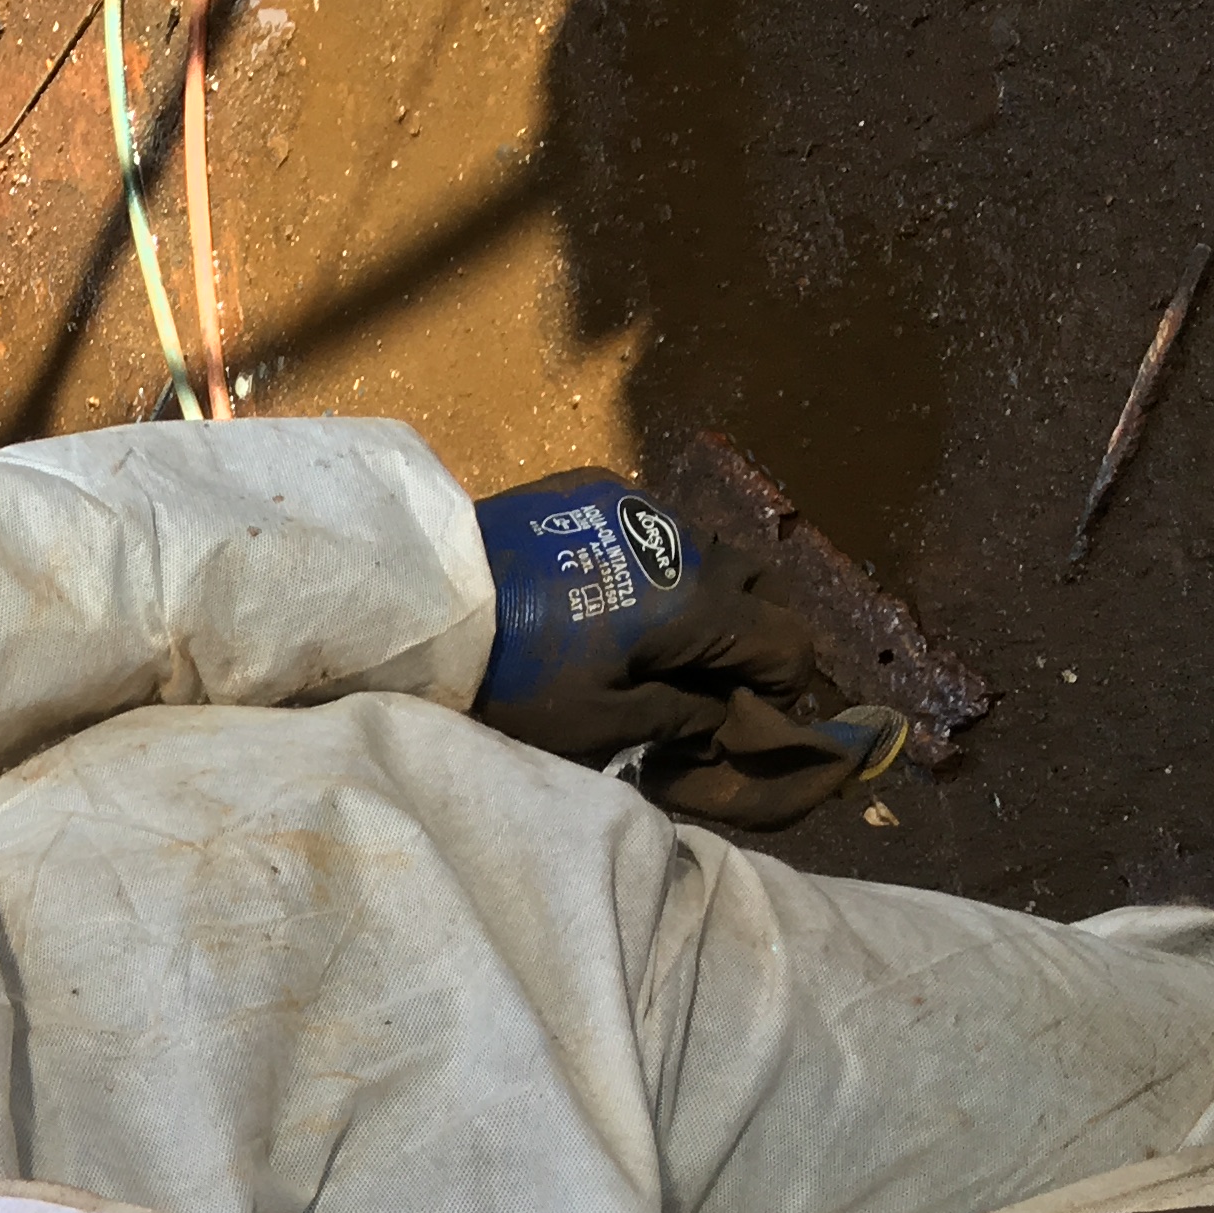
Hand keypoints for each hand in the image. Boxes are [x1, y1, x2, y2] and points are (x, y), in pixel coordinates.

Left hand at [471, 471, 824, 764]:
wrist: (427, 606)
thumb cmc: (513, 677)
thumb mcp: (600, 724)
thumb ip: (681, 717)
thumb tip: (726, 715)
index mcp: (697, 602)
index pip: (786, 639)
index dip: (785, 686)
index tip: (756, 718)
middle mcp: (684, 541)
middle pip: (760, 585)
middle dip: (755, 633)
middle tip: (717, 679)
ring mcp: (639, 505)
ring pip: (709, 548)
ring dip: (708, 594)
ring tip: (667, 642)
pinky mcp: (595, 489)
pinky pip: (654, 524)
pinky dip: (659, 562)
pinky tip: (618, 598)